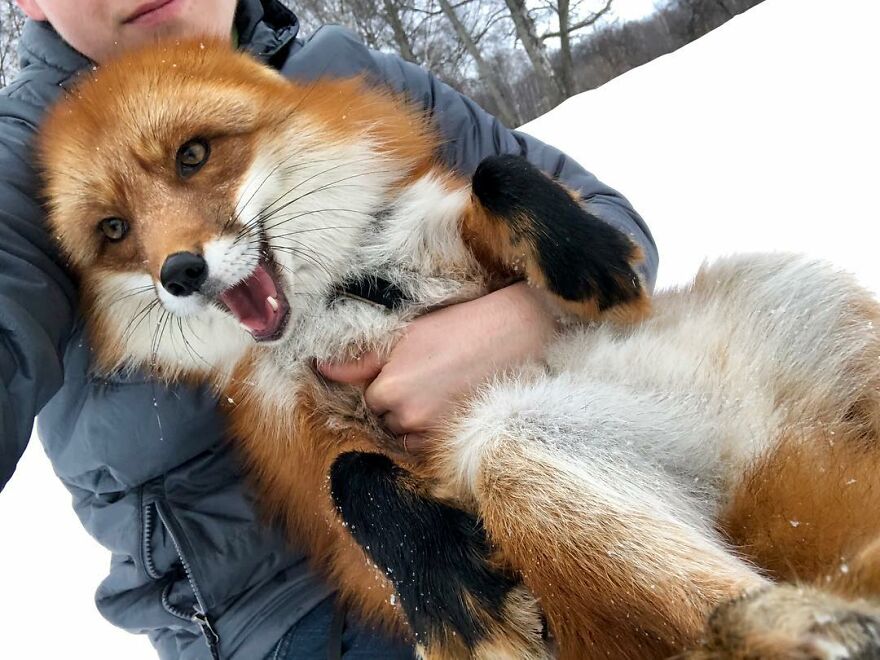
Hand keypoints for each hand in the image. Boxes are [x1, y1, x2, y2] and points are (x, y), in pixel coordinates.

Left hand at [317, 282, 557, 453]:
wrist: (518, 334)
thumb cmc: (461, 327)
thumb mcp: (407, 334)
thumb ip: (360, 359)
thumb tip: (320, 368)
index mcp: (389, 388)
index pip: (371, 400)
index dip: (387, 384)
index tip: (411, 368)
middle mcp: (409, 418)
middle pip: (388, 423)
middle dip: (399, 407)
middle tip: (429, 379)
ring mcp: (436, 435)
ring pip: (410, 439)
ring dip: (418, 424)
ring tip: (443, 393)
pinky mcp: (461, 443)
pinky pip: (434, 449)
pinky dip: (438, 435)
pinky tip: (454, 409)